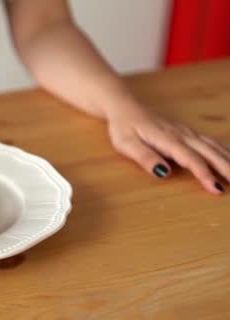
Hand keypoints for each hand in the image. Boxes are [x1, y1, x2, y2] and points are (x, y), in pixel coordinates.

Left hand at [107, 108, 228, 193]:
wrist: (125, 108)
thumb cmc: (123, 128)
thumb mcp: (126, 144)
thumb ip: (145, 157)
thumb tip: (163, 172)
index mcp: (168, 139)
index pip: (191, 159)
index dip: (204, 174)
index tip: (216, 189)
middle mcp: (182, 134)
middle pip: (210, 152)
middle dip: (227, 168)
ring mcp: (187, 132)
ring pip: (214, 146)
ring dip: (229, 159)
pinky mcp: (187, 132)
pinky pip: (210, 141)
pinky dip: (224, 149)